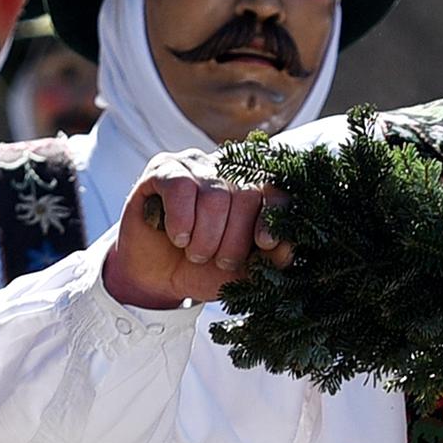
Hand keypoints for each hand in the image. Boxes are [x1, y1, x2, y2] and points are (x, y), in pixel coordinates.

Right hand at [100, 150, 288, 310]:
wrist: (156, 277)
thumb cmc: (202, 268)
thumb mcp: (239, 272)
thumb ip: (266, 261)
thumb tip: (287, 247)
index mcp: (252, 190)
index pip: (275, 188)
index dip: (273, 215)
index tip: (265, 243)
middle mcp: (227, 171)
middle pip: (245, 195)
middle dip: (234, 240)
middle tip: (219, 260)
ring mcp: (196, 165)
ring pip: (214, 196)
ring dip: (205, 237)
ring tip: (196, 253)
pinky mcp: (163, 169)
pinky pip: (181, 188)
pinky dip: (181, 221)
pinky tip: (178, 237)